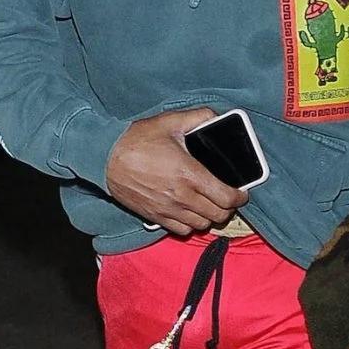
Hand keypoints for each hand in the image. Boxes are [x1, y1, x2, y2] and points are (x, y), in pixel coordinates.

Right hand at [105, 108, 247, 235]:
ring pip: (201, 225)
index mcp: (190, 174)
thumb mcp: (170, 122)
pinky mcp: (155, 217)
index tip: (242, 192)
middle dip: (228, 207)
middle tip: (228, 196)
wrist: (106, 158)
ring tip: (211, 204)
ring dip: (210, 217)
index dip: (240, 198)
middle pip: (218, 215)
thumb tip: (216, 118)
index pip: (226, 197)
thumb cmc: (137, 139)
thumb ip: (198, 118)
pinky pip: (182, 231)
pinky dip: (191, 225)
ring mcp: (168, 210)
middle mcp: (181, 197)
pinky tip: (191, 212)